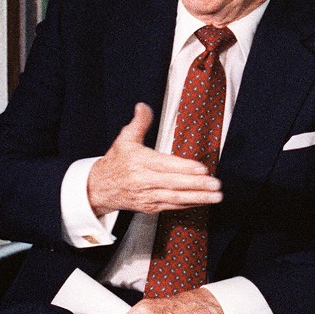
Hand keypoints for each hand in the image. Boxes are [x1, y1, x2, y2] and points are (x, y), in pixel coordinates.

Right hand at [87, 103, 222, 215]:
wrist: (98, 188)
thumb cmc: (116, 162)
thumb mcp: (125, 140)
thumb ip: (139, 123)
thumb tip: (143, 106)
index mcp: (140, 162)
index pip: (165, 165)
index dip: (184, 168)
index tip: (202, 168)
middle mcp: (144, 180)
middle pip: (174, 184)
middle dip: (197, 185)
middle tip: (216, 183)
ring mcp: (147, 196)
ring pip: (175, 198)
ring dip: (198, 198)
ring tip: (216, 196)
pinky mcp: (150, 207)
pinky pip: (172, 206)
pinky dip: (188, 205)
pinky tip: (203, 201)